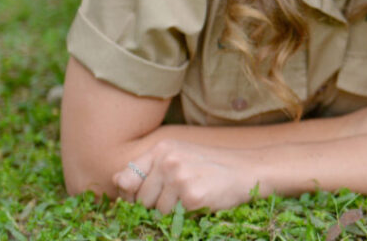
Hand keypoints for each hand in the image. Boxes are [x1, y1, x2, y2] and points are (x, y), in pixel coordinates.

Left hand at [113, 140, 260, 212]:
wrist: (249, 170)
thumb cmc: (212, 166)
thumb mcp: (179, 157)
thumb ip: (148, 169)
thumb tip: (117, 181)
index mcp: (162, 148)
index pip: (127, 179)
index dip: (132, 194)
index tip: (148, 197)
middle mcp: (168, 160)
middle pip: (140, 199)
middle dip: (156, 204)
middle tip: (181, 195)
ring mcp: (180, 177)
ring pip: (156, 211)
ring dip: (173, 212)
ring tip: (194, 196)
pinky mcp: (192, 196)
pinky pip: (173, 218)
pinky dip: (186, 216)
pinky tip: (202, 201)